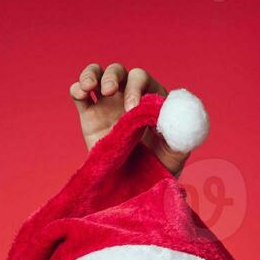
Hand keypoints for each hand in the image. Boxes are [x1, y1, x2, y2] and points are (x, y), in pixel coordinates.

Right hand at [70, 62, 190, 175]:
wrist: (135, 186)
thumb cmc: (160, 168)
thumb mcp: (175, 156)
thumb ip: (182, 138)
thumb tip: (182, 121)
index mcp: (151, 99)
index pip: (143, 80)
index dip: (136, 87)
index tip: (132, 108)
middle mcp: (129, 96)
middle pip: (119, 72)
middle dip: (113, 77)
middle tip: (108, 91)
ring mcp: (108, 104)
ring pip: (97, 75)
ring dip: (92, 74)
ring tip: (88, 86)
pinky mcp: (89, 115)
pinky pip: (80, 94)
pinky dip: (77, 88)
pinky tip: (80, 92)